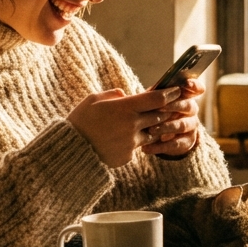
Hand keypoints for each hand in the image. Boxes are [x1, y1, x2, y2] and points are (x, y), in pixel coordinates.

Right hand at [68, 87, 182, 167]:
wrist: (71, 151)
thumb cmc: (79, 121)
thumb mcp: (93, 100)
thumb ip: (112, 95)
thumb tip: (123, 94)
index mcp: (125, 108)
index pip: (156, 98)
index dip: (169, 93)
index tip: (176, 90)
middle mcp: (132, 124)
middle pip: (159, 115)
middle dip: (165, 110)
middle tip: (170, 106)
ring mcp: (131, 142)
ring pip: (151, 132)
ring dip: (151, 127)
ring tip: (145, 124)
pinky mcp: (128, 156)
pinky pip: (136, 147)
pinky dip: (133, 143)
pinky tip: (121, 141)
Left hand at [140, 78, 203, 157]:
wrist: (155, 135)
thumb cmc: (149, 112)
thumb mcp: (146, 103)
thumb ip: (141, 97)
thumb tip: (119, 94)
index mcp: (183, 95)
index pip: (196, 88)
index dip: (194, 85)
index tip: (185, 84)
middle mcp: (190, 109)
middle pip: (189, 106)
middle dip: (174, 106)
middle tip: (159, 108)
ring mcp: (191, 125)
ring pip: (183, 125)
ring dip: (167, 126)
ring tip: (151, 130)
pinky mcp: (187, 141)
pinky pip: (177, 144)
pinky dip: (162, 146)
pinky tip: (146, 148)